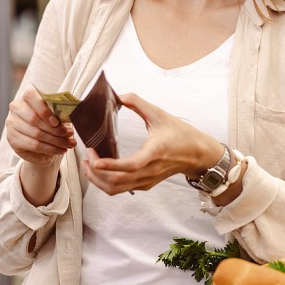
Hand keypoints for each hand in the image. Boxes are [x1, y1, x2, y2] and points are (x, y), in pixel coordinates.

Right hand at [5, 88, 76, 164]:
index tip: (56, 122)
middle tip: (70, 134)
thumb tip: (72, 116)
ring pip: (36, 134)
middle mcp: (16, 108)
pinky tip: (61, 150)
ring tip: (69, 144)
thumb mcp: (57, 117)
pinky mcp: (12, 139)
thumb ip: (60, 113)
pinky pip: (34, 145)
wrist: (41, 146)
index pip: (31, 96)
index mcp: (27, 97)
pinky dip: (50, 149)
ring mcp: (12, 124)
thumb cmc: (50, 125)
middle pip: (34, 118)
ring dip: (56, 140)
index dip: (44, 110)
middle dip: (55, 128)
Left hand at [82, 93, 222, 194]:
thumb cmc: (181, 134)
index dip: (112, 165)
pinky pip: (121, 189)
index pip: (132, 165)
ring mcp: (147, 180)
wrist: (197, 154)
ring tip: (88, 166)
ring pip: (116, 189)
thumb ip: (138, 103)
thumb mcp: (160, 114)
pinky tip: (99, 171)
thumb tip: (118, 95)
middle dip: (96, 173)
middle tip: (86, 157)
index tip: (95, 160)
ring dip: (98, 181)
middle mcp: (150, 170)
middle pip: (117, 182)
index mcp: (155, 152)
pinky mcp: (145, 184)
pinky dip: (106, 183)